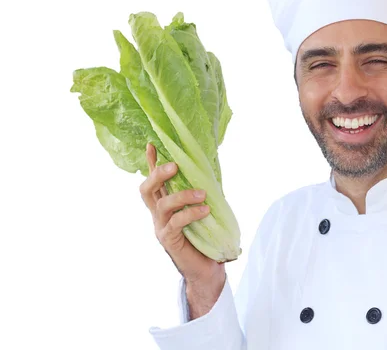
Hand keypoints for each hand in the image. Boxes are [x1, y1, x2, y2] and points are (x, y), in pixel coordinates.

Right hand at [140, 143, 224, 316]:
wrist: (207, 270)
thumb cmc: (206, 238)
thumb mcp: (203, 210)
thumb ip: (200, 194)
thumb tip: (210, 173)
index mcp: (165, 205)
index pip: (154, 181)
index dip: (151, 163)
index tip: (153, 144)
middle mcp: (159, 215)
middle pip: (147, 189)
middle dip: (157, 174)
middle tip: (174, 165)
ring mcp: (161, 228)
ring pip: (162, 204)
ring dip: (182, 195)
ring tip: (202, 193)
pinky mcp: (169, 240)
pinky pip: (176, 223)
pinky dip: (191, 213)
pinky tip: (205, 210)